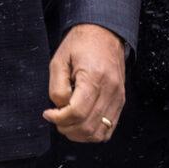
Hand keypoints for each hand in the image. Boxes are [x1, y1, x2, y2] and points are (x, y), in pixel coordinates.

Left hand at [44, 22, 127, 142]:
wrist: (105, 34)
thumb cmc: (81, 44)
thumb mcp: (59, 60)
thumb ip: (57, 87)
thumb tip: (59, 108)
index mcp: (94, 78)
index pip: (77, 112)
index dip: (58, 118)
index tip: (48, 113)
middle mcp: (110, 90)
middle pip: (87, 126)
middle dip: (66, 128)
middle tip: (56, 118)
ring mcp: (118, 97)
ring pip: (98, 132)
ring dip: (79, 134)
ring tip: (67, 122)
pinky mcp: (120, 101)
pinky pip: (108, 128)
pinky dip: (92, 132)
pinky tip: (81, 123)